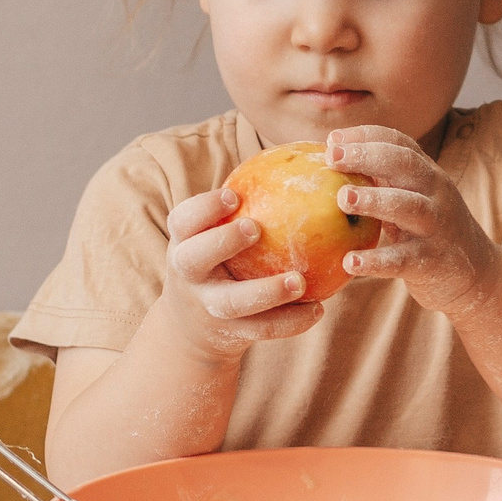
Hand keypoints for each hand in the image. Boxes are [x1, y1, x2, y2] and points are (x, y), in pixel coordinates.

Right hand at [156, 186, 324, 361]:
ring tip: (299, 282)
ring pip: (232, 303)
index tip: (234, 196)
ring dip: (266, 292)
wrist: (192, 326)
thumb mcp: (212, 235)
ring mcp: (207, 306)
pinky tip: (318, 309)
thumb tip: (301, 167)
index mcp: (184, 242)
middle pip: (195, 258)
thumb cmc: (217, 260)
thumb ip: (241, 209)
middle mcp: (188, 274)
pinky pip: (262, 329)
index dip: (205, 208)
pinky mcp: (230, 333)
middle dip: (222, 242)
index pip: (183, 220)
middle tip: (256, 228)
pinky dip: (291, 322)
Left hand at [324, 126, 501, 316]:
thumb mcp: (413, 199)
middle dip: (368, 156)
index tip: (332, 140)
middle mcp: (436, 194)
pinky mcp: (432, 262)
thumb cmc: (429, 231)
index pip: (400, 143)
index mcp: (428, 174)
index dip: (366, 136)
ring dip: (374, 200)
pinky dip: (377, 261)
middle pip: (406, 164)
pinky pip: (403, 259)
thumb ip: (384, 181)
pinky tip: (350, 261)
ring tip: (342, 199)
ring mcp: (437, 227)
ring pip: (409, 206)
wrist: (476, 274)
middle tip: (333, 159)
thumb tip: (331, 162)